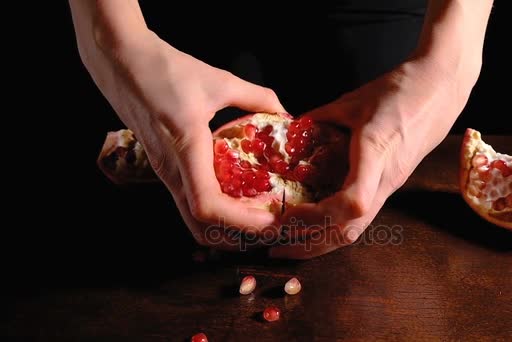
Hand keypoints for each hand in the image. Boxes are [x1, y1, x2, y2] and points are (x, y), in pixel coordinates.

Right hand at [88, 31, 284, 249]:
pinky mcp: (165, 169)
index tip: (270, 219)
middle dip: (238, 235)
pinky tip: (238, 198)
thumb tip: (284, 113)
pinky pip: (189, 204)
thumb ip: (256, 97)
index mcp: (186, 148)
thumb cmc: (165, 69)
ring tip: (259, 216)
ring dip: (226, 228)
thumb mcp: (219, 80)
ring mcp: (165, 173)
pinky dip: (216, 213)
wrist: (120, 61)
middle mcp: (172, 171)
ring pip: (193, 221)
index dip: (241, 221)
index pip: (208, 206)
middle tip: (271, 225)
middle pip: (200, 228)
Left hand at [269, 59, 476, 258]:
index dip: (320, 215)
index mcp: (374, 153)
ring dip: (321, 242)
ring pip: (356, 230)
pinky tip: (314, 226)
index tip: (289, 213)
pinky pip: (361, 218)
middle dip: (311, 245)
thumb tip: (290, 131)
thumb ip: (319, 118)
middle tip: (276, 247)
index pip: (354, 201)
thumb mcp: (351, 101)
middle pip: (351, 229)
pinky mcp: (389, 186)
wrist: (440, 89)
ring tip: (290, 244)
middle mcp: (384, 179)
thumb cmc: (399, 90)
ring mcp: (389, 186)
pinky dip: (334, 228)